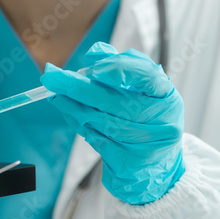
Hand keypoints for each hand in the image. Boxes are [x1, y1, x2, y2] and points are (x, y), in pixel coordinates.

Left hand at [41, 43, 184, 204]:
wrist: (157, 163)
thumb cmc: (148, 116)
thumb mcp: (144, 90)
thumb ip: (122, 66)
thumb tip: (94, 54)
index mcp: (167, 97)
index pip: (146, 77)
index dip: (118, 70)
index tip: (90, 68)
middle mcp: (161, 121)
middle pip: (115, 101)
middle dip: (78, 87)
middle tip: (52, 76)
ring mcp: (146, 144)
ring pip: (101, 121)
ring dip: (73, 106)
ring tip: (55, 94)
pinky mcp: (129, 161)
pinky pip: (96, 139)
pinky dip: (79, 124)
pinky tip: (68, 112)